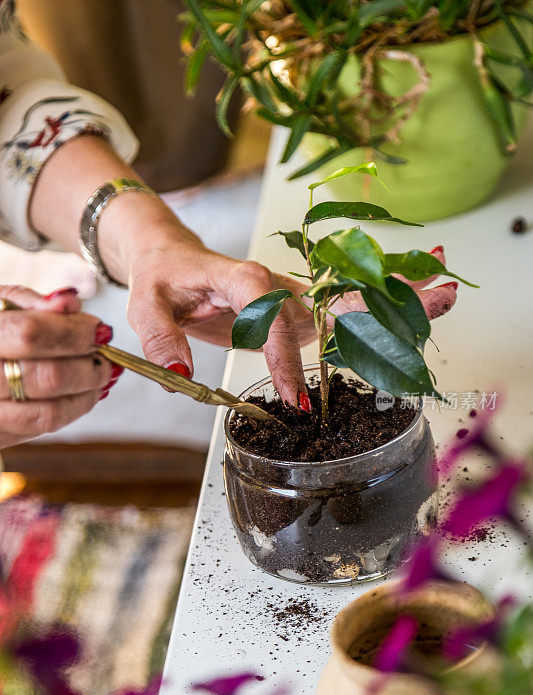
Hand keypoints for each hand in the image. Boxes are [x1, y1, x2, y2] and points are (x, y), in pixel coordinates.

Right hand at [0, 285, 119, 448]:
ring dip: (87, 392)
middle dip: (88, 365)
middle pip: (48, 377)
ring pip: (50, 412)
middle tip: (104, 354)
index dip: (74, 332)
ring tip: (100, 374)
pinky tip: (84, 392)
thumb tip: (70, 301)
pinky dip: (74, 409)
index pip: (31, 334)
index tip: (100, 330)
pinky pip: (43, 428)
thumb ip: (30, 302)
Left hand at [124, 224, 457, 406]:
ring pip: (349, 300)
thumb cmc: (162, 278)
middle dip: (384, 295)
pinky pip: (339, 316)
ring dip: (397, 298)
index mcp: (241, 278)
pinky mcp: (297, 311)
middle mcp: (275, 284)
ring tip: (447, 290)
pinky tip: (417, 310)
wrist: (171, 259)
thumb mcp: (146, 303)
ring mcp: (291, 297)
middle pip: (332, 291)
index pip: (268, 312)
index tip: (294, 397)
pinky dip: (379, 314)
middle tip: (436, 291)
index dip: (284, 352)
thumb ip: (160, 335)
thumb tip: (178, 373)